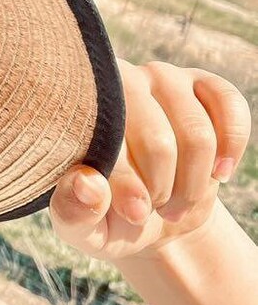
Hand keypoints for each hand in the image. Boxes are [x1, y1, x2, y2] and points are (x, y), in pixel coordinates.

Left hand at [49, 58, 251, 263]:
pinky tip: (219, 173)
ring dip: (194, 184)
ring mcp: (161, 78)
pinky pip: (229, 108)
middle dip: (162, 191)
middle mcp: (117, 82)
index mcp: (76, 110)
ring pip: (198, 137)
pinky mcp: (202, 84)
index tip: (135, 213)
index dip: (127, 184)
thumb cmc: (105, 216)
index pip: (108, 142)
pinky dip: (230, 148)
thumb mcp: (82, 226)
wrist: (149, 214)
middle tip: (153, 209)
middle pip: (158, 143)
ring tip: (176, 201)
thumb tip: (86, 184)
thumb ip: (74, 211)